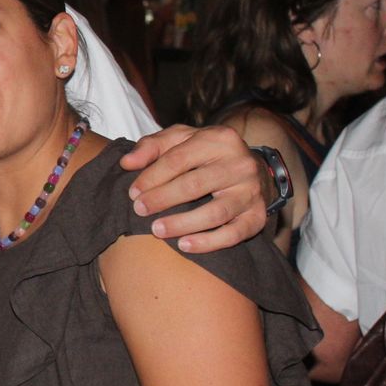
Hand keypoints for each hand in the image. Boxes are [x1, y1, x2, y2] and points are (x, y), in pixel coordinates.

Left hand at [119, 125, 268, 252]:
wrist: (252, 169)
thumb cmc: (205, 154)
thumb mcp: (180, 140)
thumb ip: (151, 146)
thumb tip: (127, 163)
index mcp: (219, 139)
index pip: (179, 159)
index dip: (152, 177)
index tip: (133, 193)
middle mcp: (240, 164)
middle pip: (195, 184)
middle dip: (163, 199)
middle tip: (139, 211)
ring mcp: (251, 191)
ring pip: (216, 212)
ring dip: (182, 224)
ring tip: (157, 230)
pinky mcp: (257, 216)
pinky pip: (234, 234)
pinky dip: (209, 243)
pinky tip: (184, 245)